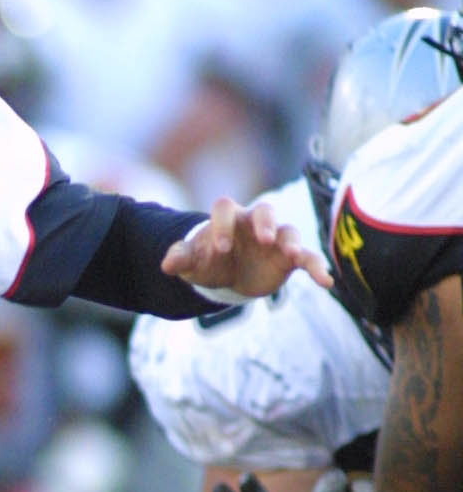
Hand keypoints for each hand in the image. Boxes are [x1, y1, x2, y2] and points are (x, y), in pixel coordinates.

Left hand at [161, 198, 333, 298]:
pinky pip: (308, 258)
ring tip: (295, 256)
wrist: (227, 275)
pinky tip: (326, 282)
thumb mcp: (193, 262)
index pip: (225, 209)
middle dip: (265, 222)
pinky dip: (318, 267)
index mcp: (227, 218)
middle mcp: (254, 223)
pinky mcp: (289, 258)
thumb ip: (181, 258)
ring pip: (289, 232)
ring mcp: (275, 239)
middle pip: (264, 210)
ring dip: (293, 243)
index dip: (222, 226)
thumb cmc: (209, 260)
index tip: (219, 249)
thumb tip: (166, 264)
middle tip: (264, 239)